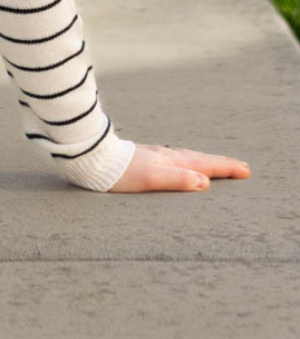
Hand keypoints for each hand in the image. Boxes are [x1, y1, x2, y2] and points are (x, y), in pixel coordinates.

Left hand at [107, 142, 250, 191]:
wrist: (93, 158)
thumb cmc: (120, 171)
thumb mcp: (151, 178)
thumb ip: (177, 179)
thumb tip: (204, 183)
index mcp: (172, 161)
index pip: (205, 165)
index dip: (226, 168)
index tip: (245, 171)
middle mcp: (166, 155)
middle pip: (200, 159)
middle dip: (221, 163)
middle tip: (241, 166)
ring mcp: (156, 155)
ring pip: (188, 157)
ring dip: (206, 161)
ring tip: (217, 164)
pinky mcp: (145, 157)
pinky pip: (175, 158)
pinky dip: (188, 161)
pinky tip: (180, 162)